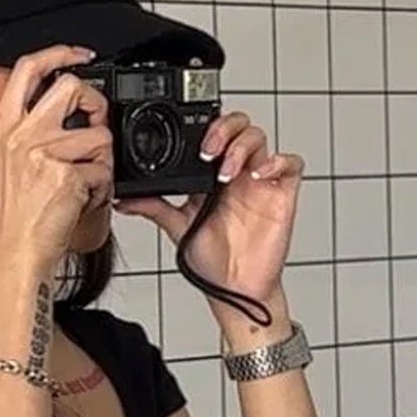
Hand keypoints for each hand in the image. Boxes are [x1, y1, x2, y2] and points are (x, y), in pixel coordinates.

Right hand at [0, 46, 113, 279]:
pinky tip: (83, 200)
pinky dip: (101, 189)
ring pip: (98, 136)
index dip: (59, 53)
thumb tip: (55, 110)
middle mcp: (21, 135)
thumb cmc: (12, 218)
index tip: (80, 56)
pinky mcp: (65, 176)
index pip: (28, 69)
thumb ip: (23, 132)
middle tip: (95, 126)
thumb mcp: (3, 164)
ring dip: (101, 162)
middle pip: (71, 87)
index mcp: (3, 128)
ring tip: (84, 183)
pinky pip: (102, 171)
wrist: (14, 253)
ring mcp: (43, 154)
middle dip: (94, 104)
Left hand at [117, 112, 302, 306]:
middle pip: (240, 126)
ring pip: (260, 138)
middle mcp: (237, 174)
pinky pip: (292, 164)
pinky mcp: (282, 194)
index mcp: (212, 176)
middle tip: (208, 150)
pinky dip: (278, 160)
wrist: (233, 290)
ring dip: (242, 147)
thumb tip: (124, 200)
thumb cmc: (212, 262)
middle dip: (224, 128)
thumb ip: (154, 208)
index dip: (206, 127)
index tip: (190, 145)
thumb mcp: (177, 228)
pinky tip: (259, 175)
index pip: (214, 134)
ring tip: (226, 173)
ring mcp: (260, 182)